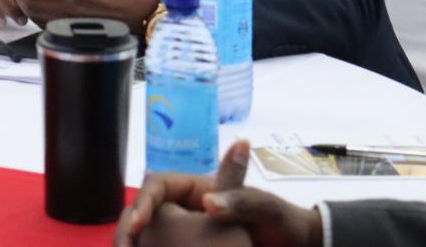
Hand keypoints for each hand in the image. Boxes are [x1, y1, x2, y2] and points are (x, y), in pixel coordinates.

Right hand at [116, 142, 322, 246]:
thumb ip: (240, 199)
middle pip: (145, 212)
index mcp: (199, 187)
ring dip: (133, 244)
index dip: (143, 202)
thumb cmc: (282, 225)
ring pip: (147, 235)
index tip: (137, 225)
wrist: (296, 246)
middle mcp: (188, 206)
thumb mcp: (264, 209)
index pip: (158, 185)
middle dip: (129, 229)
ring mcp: (186, 230)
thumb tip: (208, 202)